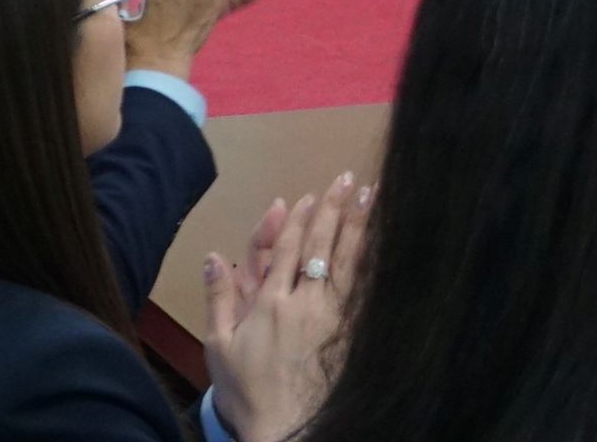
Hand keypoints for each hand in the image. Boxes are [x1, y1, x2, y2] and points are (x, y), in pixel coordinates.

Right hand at [203, 172, 364, 441]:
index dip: (297, 221)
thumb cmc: (246, 390)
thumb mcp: (218, 345)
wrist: (282, 428)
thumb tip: (214, 255)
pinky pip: (362, 291)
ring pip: (347, 262)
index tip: (307, 196)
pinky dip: (371, 264)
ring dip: (359, 226)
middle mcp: (303, 304)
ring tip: (372, 197)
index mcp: (269, 303)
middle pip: (320, 247)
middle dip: (333, 210)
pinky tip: (382, 244)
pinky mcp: (348, 334)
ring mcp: (330, 318)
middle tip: (348, 179)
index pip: (285, 250)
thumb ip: (218, 297)